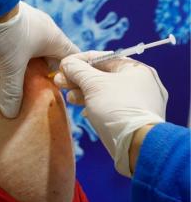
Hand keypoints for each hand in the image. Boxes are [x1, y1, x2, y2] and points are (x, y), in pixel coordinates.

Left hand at [0, 1, 78, 117]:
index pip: (73, 58)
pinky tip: (6, 62)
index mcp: (54, 39)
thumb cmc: (6, 34)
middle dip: (47, 72)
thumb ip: (13, 90)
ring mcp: (29, 23)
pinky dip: (17, 53)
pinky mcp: (12, 21)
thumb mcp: (10, 66)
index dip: (71, 74)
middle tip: (40, 90)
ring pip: (35, 47)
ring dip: (29, 62)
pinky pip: (20, 41)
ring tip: (22, 80)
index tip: (64, 90)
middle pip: (53, 54)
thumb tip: (11, 113)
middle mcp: (45, 29)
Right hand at [54, 52, 166, 175]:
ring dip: (84, 93)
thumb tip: (67, 63)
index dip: (80, 60)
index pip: (103, 58)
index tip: (62, 65)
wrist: (136, 144)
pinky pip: (111, 106)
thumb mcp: (93, 84)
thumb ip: (77, 70)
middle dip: (79, 79)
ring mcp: (139, 102)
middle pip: (103, 75)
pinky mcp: (133, 118)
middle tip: (59, 82)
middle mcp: (141, 83)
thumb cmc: (116, 107)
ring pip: (105, 92)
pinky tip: (84, 110)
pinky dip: (96, 105)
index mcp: (136, 69)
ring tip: (69, 98)